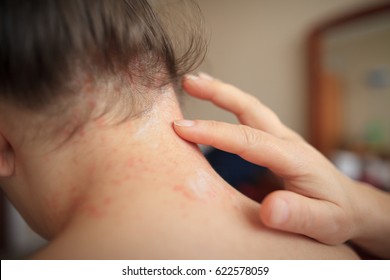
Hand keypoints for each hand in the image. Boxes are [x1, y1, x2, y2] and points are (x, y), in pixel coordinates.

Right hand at [173, 73, 389, 257]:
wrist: (352, 205)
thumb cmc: (338, 214)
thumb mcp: (326, 223)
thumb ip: (300, 216)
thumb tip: (270, 209)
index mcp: (294, 157)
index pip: (248, 140)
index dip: (214, 133)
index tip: (183, 128)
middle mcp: (286, 141)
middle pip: (250, 108)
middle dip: (218, 92)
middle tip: (189, 81)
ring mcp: (281, 139)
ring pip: (248, 108)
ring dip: (221, 93)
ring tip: (195, 83)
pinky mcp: (275, 143)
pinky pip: (249, 119)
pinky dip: (229, 106)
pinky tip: (215, 106)